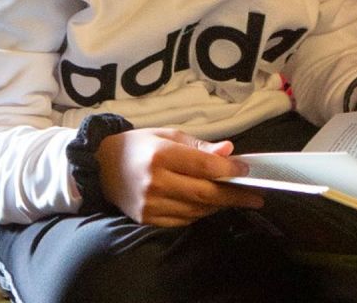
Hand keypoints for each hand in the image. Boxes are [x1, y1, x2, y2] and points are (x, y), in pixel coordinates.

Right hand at [94, 128, 264, 226]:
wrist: (101, 166)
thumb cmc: (138, 146)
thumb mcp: (167, 135)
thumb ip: (199, 146)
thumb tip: (229, 151)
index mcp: (161, 156)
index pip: (204, 166)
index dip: (229, 169)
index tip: (246, 169)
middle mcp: (155, 183)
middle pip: (204, 193)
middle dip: (234, 195)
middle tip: (255, 195)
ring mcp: (151, 205)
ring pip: (197, 210)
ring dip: (219, 205)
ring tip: (234, 197)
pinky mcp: (148, 219)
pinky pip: (184, 220)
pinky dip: (200, 212)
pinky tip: (209, 204)